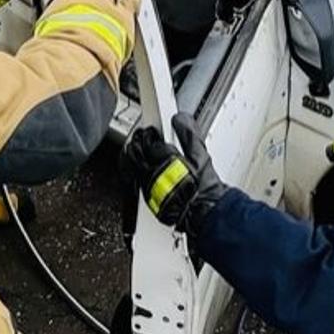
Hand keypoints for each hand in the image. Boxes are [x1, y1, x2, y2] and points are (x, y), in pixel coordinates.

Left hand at [125, 113, 224, 228]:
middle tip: (146, 135)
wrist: (200, 213)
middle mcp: (153, 173)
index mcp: (167, 160)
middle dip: (140, 139)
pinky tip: (139, 167)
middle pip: (136, 149)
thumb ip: (189, 135)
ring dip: (133, 152)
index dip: (152, 132)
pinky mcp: (144, 194)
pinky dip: (133, 169)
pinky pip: (131, 177)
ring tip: (140, 148)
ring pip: (130, 162)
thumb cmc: (203, 191)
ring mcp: (146, 184)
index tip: (154, 129)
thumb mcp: (201, 157)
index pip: (151, 139)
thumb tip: (180, 120)